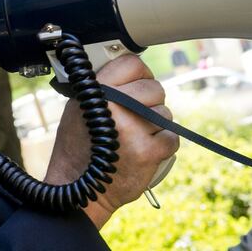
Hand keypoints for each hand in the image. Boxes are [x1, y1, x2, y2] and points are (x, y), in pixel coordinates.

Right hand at [44, 54, 178, 228]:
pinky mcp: (149, 151)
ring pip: (165, 113)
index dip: (140, 74)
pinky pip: (171, 137)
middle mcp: (114, 105)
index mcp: (97, 90)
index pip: (133, 63)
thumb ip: (104, 85)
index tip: (136, 85)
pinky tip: (141, 152)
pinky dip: (162, 146)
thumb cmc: (80, 146)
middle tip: (135, 118)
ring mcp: (133, 128)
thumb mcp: (80, 106)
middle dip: (150, 103)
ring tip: (133, 138)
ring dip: (155, 126)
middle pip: (155, 88)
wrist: (82, 188)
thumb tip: (131, 65)